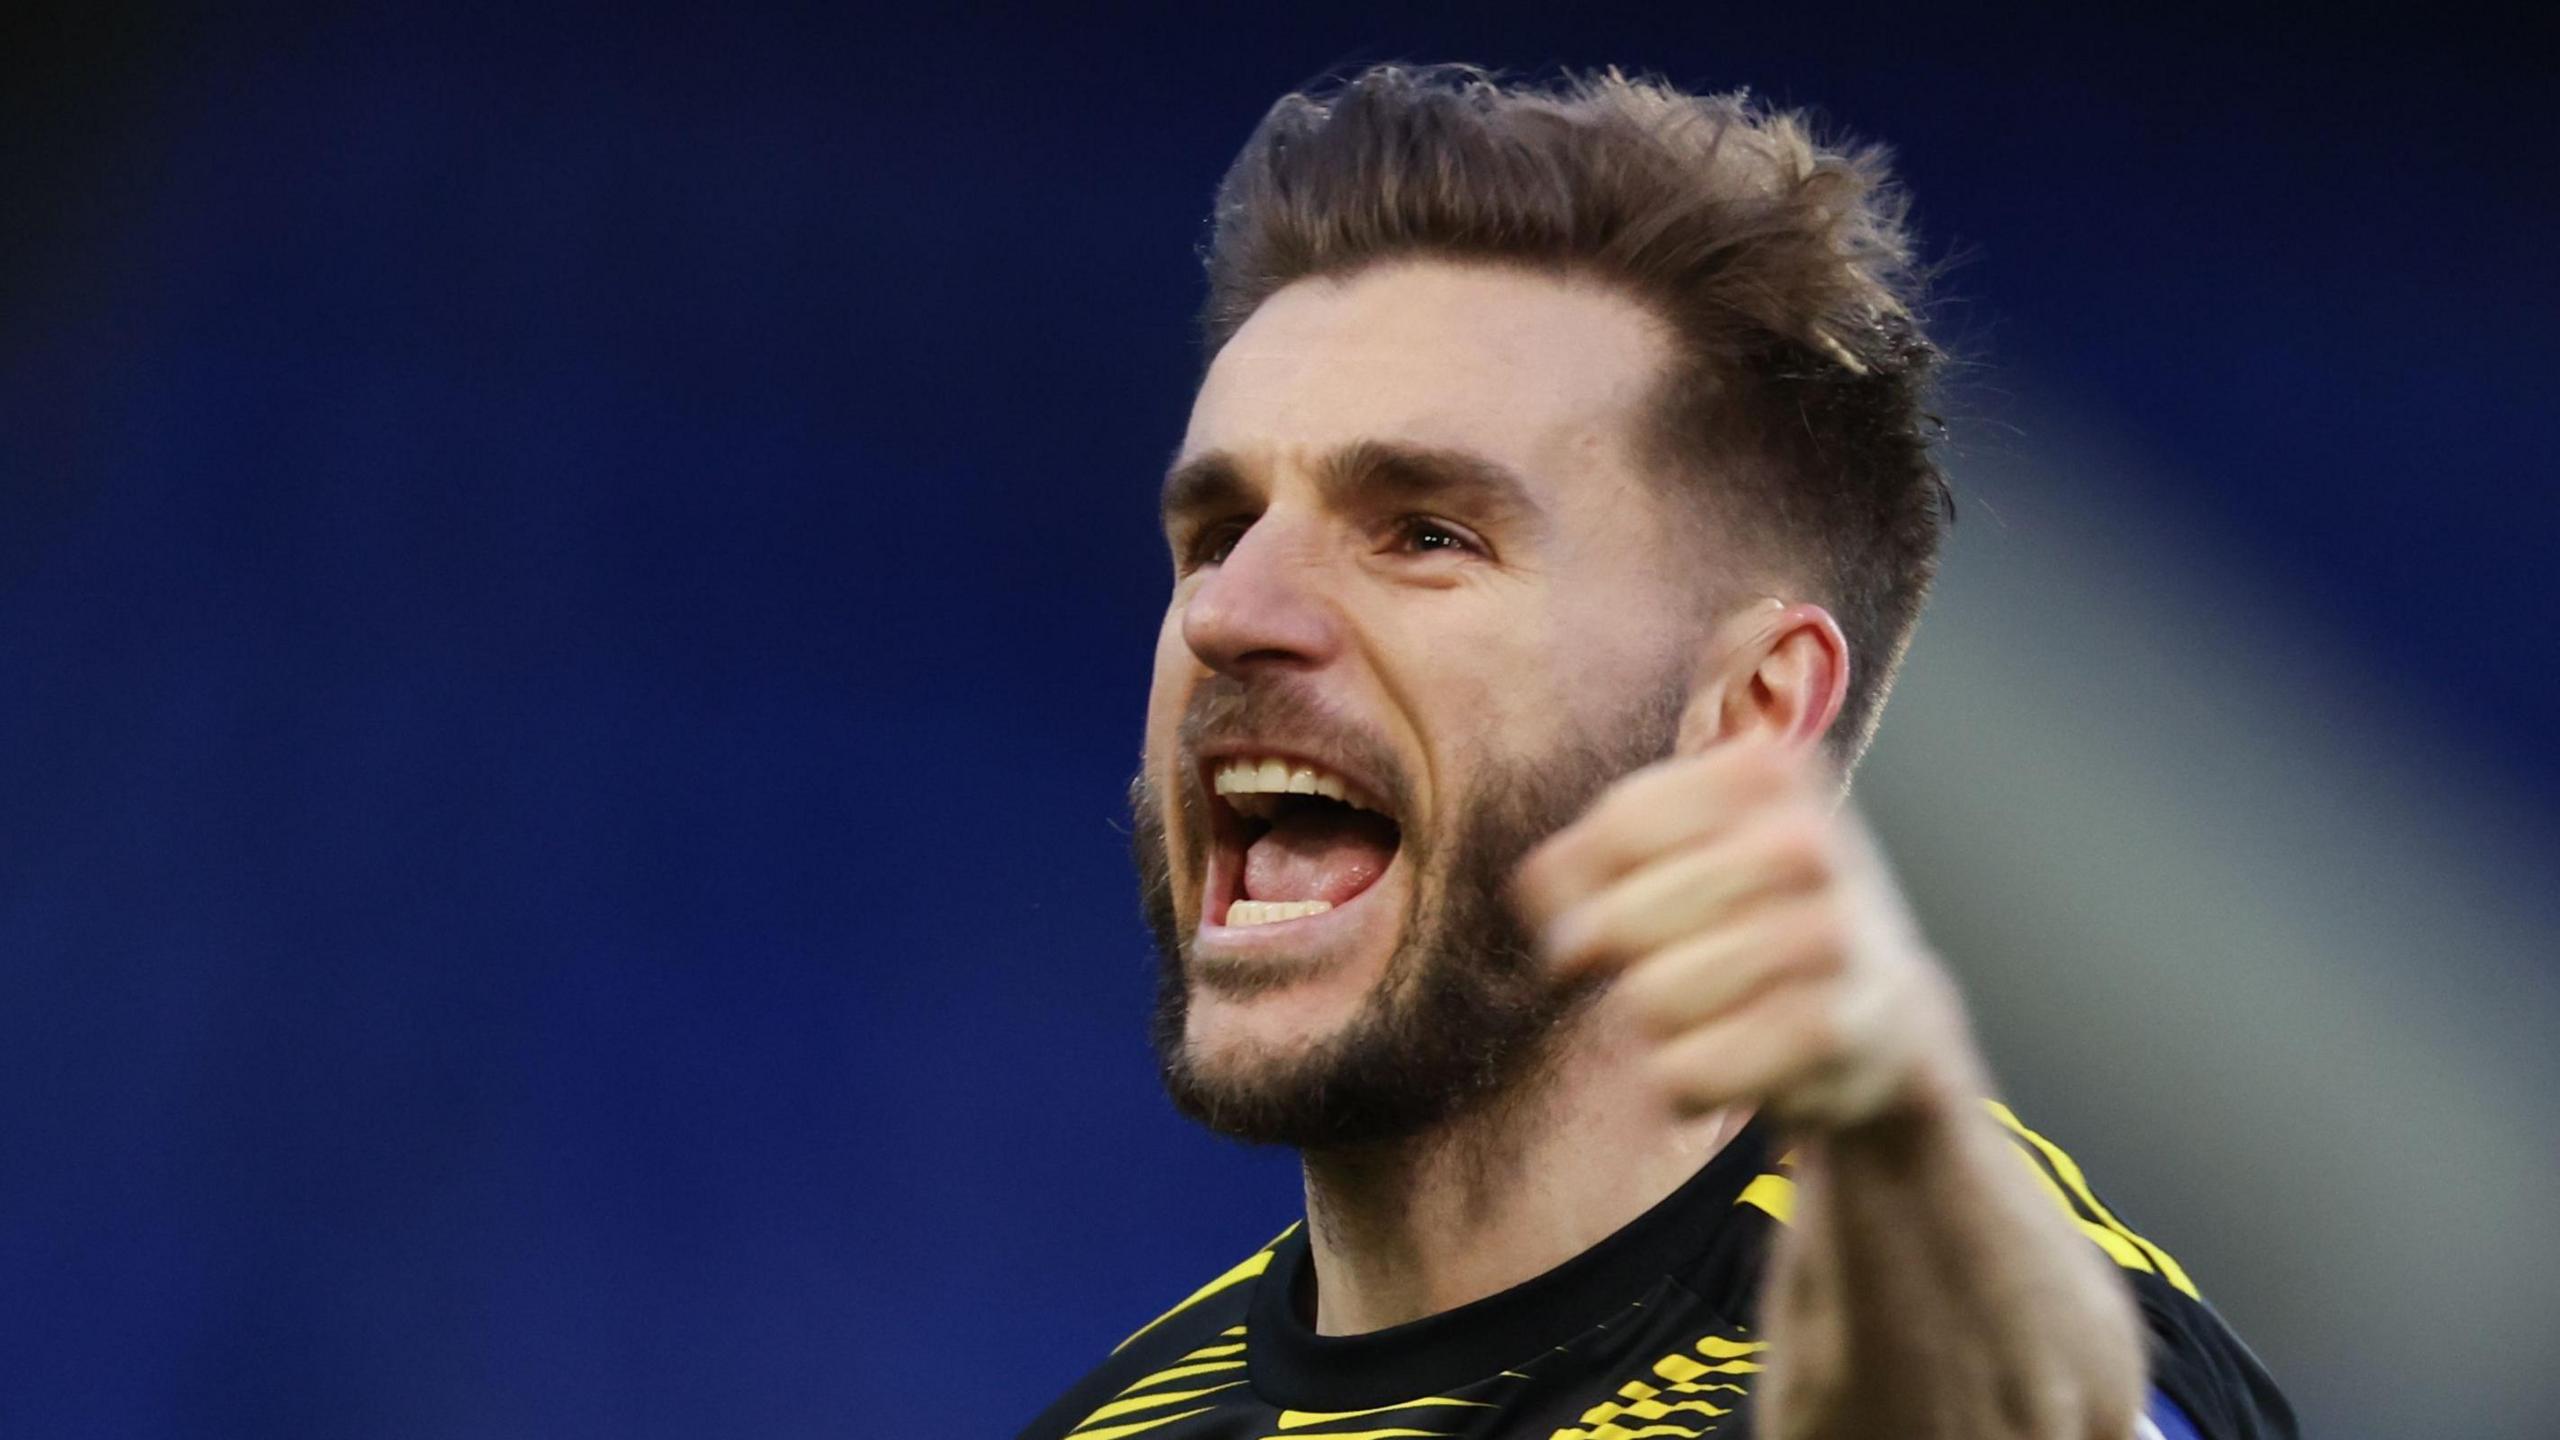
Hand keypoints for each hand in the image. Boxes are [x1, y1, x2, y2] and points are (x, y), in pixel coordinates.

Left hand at [1512, 737, 1983, 1130]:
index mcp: (1764, 773)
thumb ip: (1591, 854)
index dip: (1584, 882)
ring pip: (1648, 1001)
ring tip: (1705, 1011)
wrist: (1886, 1013)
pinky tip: (1733, 1056)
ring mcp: (1827, 936)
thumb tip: (1553, 920)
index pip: (1616, 827)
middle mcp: (1806, 842)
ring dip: (1654, 1025)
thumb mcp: (1684, 849)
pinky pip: (1684, 1071)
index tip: (1609, 901)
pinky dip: (1686, 1081)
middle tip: (1661, 966)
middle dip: (1618, 960)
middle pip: (1621, 921)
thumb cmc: (1754, 914)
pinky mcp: (1829, 1030)